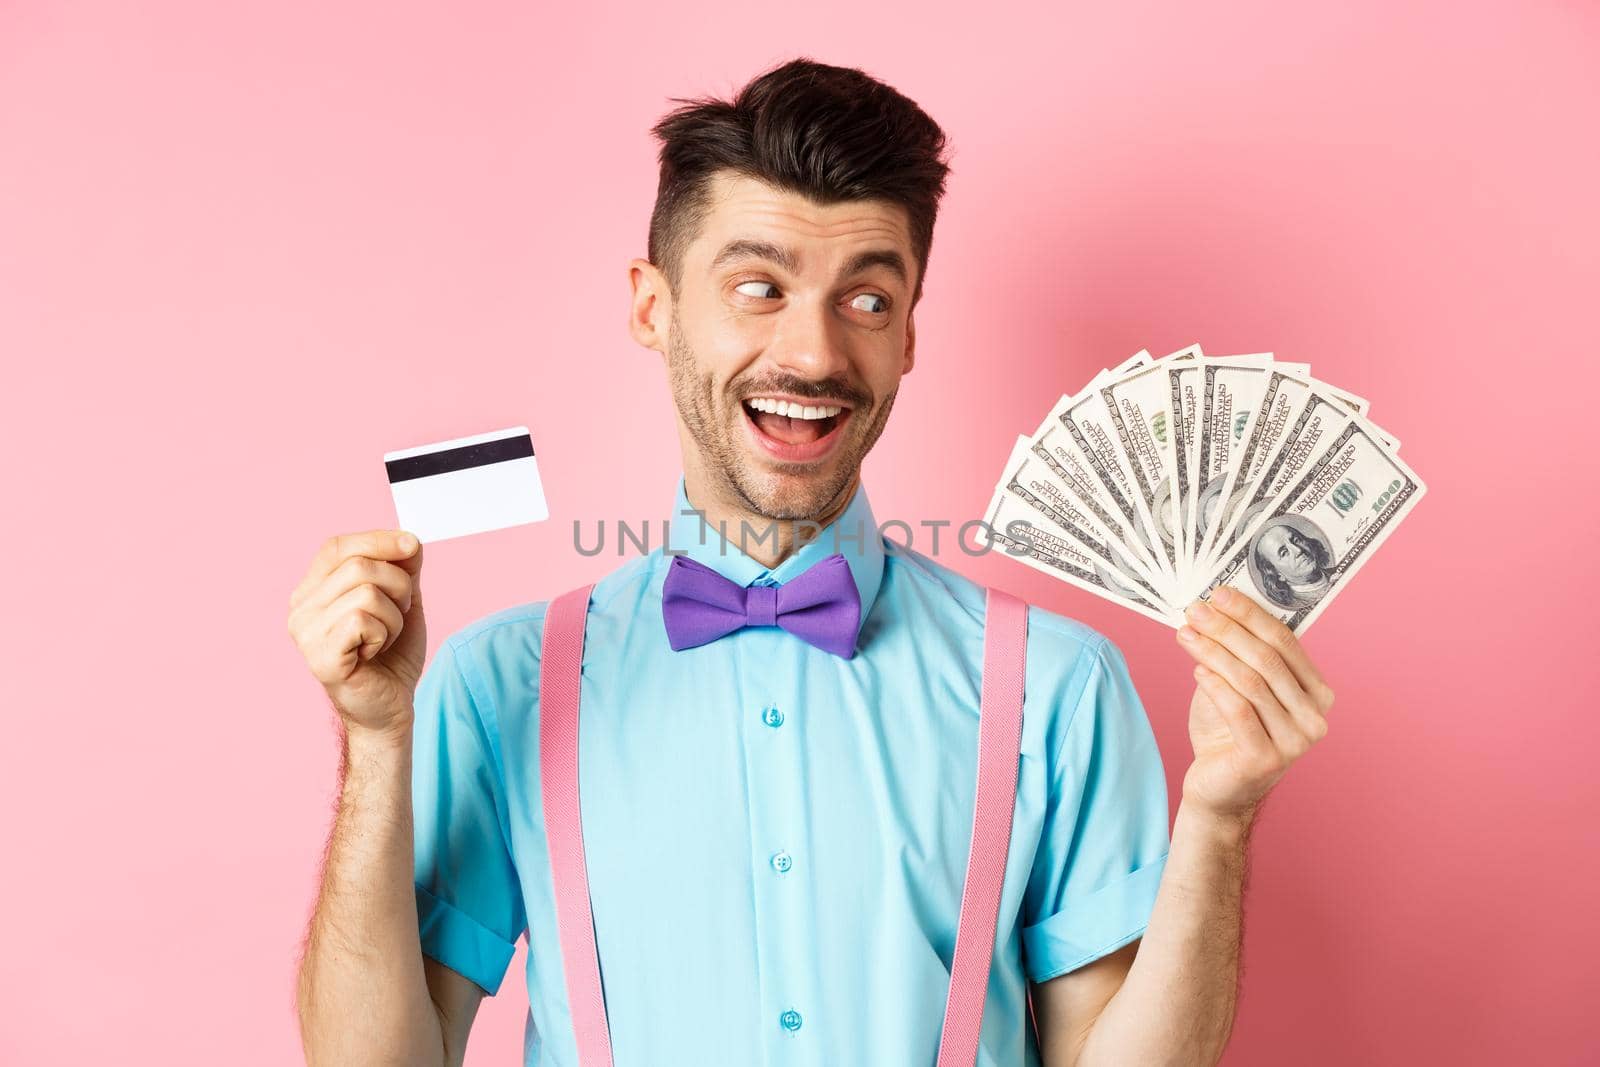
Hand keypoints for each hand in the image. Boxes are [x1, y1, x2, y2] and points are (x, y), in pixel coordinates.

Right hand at [287, 529, 426, 740]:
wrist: (391, 708)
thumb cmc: (392, 656)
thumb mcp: (403, 602)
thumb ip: (403, 568)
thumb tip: (408, 540)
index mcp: (312, 591)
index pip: (338, 546)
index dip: (377, 540)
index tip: (411, 545)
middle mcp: (300, 609)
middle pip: (359, 565)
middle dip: (398, 587)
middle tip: (396, 616)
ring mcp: (305, 634)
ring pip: (367, 592)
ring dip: (394, 617)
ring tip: (383, 639)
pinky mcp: (320, 657)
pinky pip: (364, 620)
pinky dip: (385, 634)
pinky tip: (374, 653)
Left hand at [1174, 586, 1335, 821]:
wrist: (1218, 789)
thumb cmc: (1227, 732)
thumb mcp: (1234, 686)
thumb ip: (1235, 654)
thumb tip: (1213, 608)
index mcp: (1316, 694)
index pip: (1286, 642)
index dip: (1251, 615)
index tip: (1219, 594)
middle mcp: (1314, 718)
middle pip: (1268, 659)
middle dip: (1228, 629)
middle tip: (1196, 610)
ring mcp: (1295, 742)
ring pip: (1252, 682)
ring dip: (1214, 653)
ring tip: (1187, 635)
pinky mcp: (1266, 759)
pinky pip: (1239, 710)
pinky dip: (1216, 686)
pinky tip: (1197, 670)